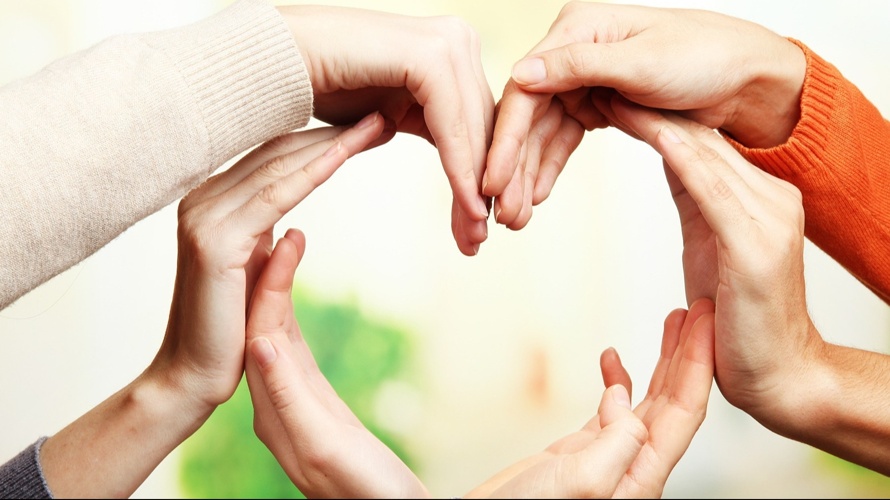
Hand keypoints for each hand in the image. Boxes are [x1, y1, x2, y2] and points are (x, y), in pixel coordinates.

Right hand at [146, 112, 385, 414]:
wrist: (191, 377)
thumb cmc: (228, 331)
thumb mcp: (252, 276)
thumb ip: (267, 245)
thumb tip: (294, 229)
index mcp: (211, 202)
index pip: (273, 158)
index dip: (321, 139)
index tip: (366, 127)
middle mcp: (201, 199)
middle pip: (279, 152)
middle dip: (335, 132)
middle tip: (383, 114)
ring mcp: (203, 215)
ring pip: (281, 166)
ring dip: (334, 143)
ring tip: (379, 125)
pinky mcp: (214, 240)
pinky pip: (276, 196)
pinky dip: (314, 171)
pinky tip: (345, 153)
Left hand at [244, 231, 428, 498]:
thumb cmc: (364, 493)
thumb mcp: (324, 445)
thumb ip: (288, 397)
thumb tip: (258, 342)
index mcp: (272, 408)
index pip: (262, 330)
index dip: (271, 280)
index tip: (288, 233)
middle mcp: (272, 398)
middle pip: (260, 319)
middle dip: (267, 266)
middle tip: (281, 220)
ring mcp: (290, 397)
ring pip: (273, 323)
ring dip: (276, 277)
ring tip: (286, 230)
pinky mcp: (310, 398)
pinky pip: (290, 336)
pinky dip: (288, 299)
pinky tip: (292, 278)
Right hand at [277, 5, 494, 255]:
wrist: (273, 63)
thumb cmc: (322, 87)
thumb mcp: (387, 113)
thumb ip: (424, 125)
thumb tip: (459, 163)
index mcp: (451, 51)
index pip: (480, 123)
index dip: (483, 177)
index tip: (478, 227)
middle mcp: (457, 40)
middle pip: (485, 128)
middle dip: (486, 190)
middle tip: (481, 241)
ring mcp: (447, 41)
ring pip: (475, 130)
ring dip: (476, 188)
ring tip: (475, 234)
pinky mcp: (429, 55)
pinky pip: (452, 125)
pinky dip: (460, 169)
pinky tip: (466, 206)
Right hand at [466, 299, 715, 498]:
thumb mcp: (583, 481)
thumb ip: (617, 444)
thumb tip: (623, 399)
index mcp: (642, 476)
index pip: (683, 412)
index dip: (698, 365)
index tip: (705, 325)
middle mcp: (633, 467)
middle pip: (674, 403)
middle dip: (688, 355)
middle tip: (699, 312)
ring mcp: (608, 458)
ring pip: (647, 402)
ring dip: (661, 361)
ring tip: (672, 324)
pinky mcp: (582, 452)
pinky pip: (611, 408)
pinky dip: (616, 378)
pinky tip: (611, 357)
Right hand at [484, 1, 805, 229]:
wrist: (750, 80)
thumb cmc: (707, 57)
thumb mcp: (642, 62)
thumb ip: (578, 67)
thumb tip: (520, 75)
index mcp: (580, 29)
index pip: (526, 88)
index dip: (505, 137)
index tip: (492, 179)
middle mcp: (576, 52)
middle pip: (529, 114)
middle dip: (515, 164)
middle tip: (504, 209)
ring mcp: (587, 79)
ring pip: (545, 131)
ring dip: (530, 172)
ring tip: (518, 214)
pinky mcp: (603, 104)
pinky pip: (566, 138)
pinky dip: (552, 166)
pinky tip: (539, 194)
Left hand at [608, 97, 820, 435]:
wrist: (778, 376)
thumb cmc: (736, 319)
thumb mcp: (712, 244)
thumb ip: (699, 197)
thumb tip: (670, 153)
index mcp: (757, 197)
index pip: (701, 144)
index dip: (655, 116)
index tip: (614, 92)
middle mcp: (770, 198)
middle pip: (702, 141)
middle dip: (650, 109)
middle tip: (603, 80)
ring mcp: (769, 218)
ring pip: (706, 157)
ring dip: (657, 123)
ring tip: (616, 94)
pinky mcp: (757, 245)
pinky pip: (716, 192)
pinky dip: (684, 160)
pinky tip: (660, 136)